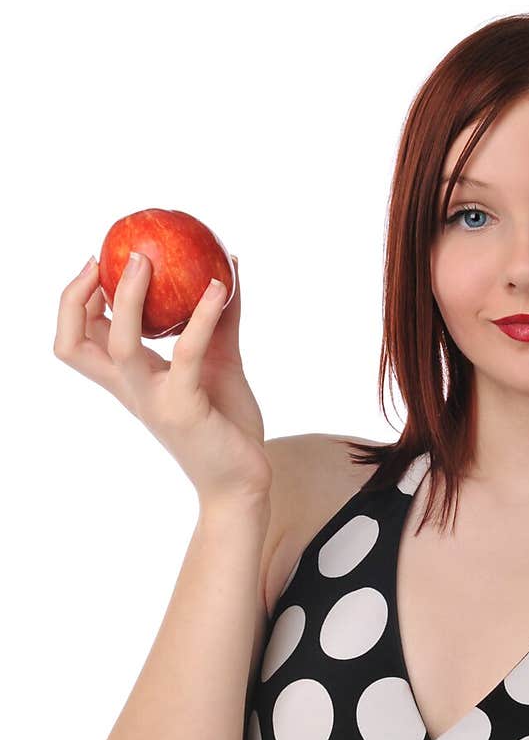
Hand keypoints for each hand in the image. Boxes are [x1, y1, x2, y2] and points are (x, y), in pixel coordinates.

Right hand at [52, 251, 270, 506]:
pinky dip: (201, 316)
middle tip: (102, 258)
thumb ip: (218, 320)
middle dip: (74, 298)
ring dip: (127, 297)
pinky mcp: (184, 408)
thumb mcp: (219, 360)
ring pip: (119, 343)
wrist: (244, 481)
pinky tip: (219, 288)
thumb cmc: (227, 424)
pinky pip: (185, 352)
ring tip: (146, 259)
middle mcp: (131, 389)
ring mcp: (153, 400)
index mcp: (129, 380)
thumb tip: (226, 266)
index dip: (74, 301)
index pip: (78, 340)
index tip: (96, 264)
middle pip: (72, 344)